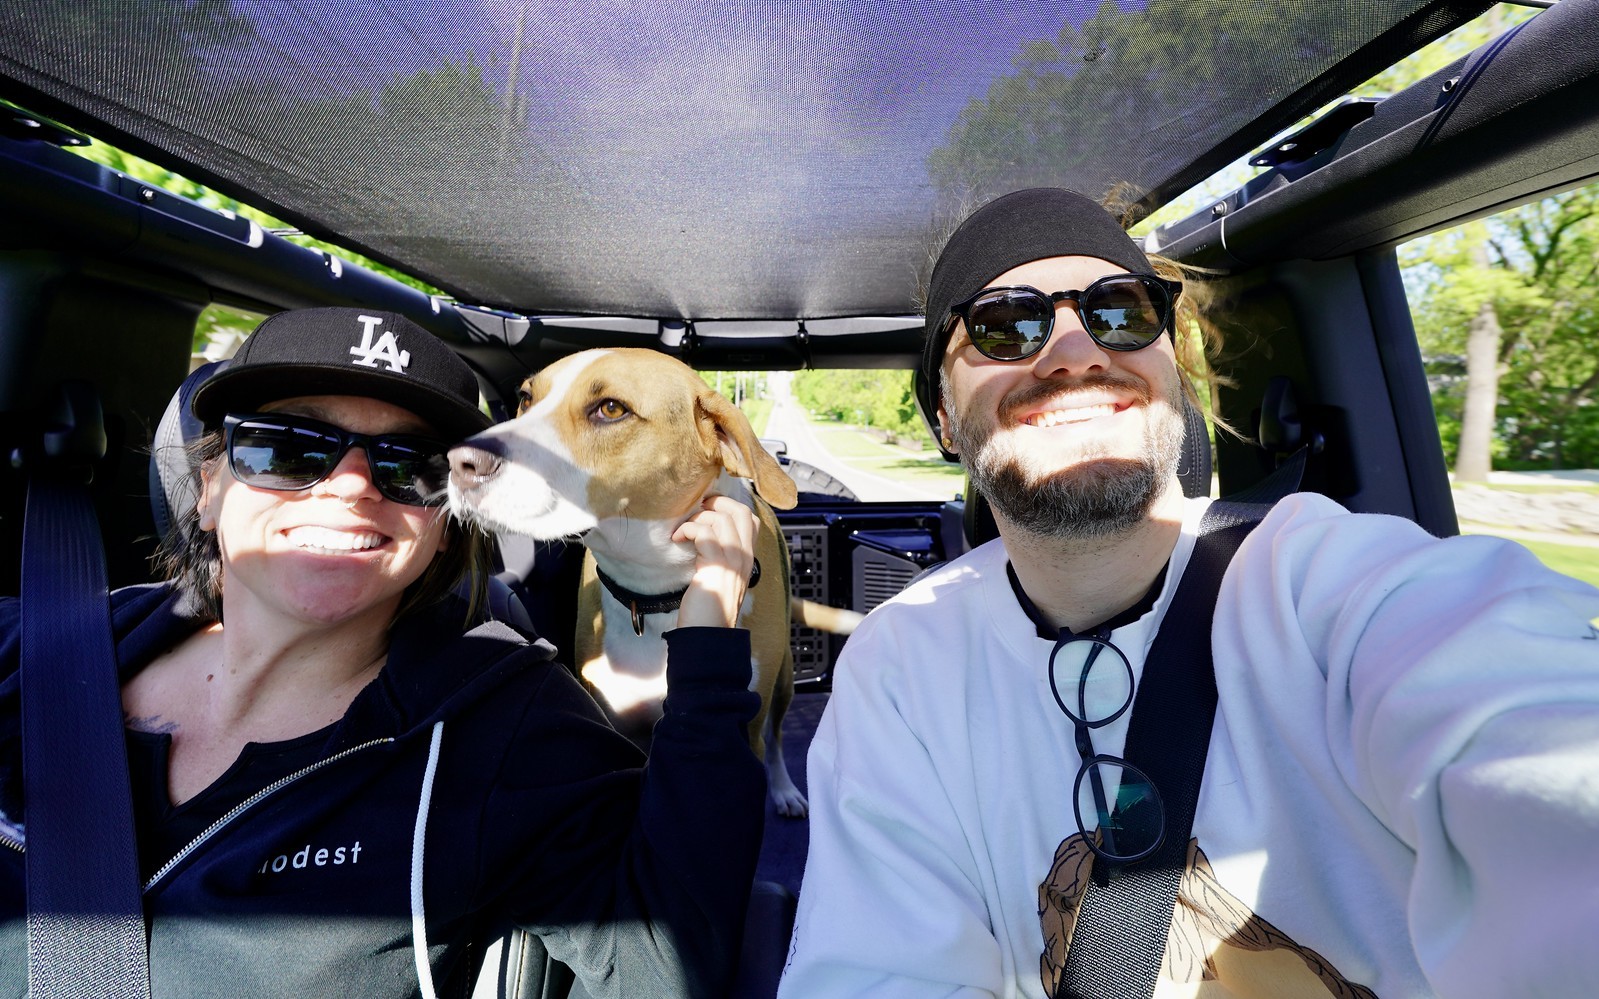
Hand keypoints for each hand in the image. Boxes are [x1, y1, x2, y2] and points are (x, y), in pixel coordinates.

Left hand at [671, 494, 756, 629]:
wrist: (708, 634)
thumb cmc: (709, 609)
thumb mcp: (722, 578)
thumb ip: (720, 558)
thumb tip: (704, 536)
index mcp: (747, 558)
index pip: (751, 519)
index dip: (730, 506)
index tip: (708, 509)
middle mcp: (745, 557)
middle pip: (741, 511)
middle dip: (717, 503)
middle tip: (696, 509)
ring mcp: (733, 561)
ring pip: (722, 519)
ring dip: (698, 518)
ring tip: (684, 531)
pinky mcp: (715, 566)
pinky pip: (704, 533)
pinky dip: (688, 530)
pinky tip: (678, 539)